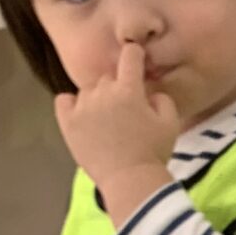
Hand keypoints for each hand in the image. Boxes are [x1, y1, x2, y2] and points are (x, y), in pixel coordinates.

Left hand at [54, 42, 178, 221]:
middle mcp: (103, 92)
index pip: (130, 55)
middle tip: (126, 110)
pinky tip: (82, 116)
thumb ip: (162, 99)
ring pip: (88, 91)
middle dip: (118, 87)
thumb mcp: (171, 123)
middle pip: (108, 77)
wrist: (130, 180)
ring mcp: (82, 106)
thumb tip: (149, 91)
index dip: (134, 54)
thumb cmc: (154, 152)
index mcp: (129, 89)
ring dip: (98, 99)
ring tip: (106, 121)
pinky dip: (72, 104)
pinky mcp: (67, 122)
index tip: (136, 60)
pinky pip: (63, 100)